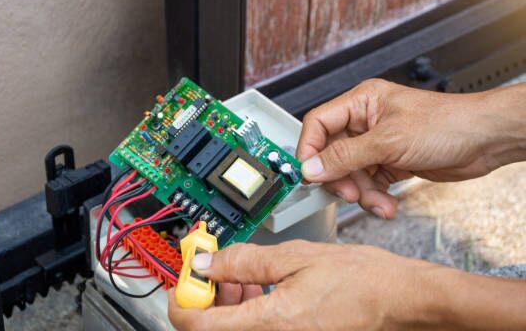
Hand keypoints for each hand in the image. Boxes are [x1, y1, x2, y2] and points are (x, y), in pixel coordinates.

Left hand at [168, 241, 525, 330]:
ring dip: (224, 301)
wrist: (397, 299)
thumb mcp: (295, 256)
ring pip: (231, 329)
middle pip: (211, 329)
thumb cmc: (360, 279)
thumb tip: (206, 261)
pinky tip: (256, 285)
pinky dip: (245, 309)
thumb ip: (243, 261)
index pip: (197, 324)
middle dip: (205, 296)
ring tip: (240, 272)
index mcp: (270, 322)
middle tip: (214, 266)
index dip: (182, 297)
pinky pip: (253, 330)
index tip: (187, 274)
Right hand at [297, 79, 525, 217]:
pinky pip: (370, 184)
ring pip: (351, 174)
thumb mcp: (388, 141)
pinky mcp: (390, 163)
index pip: (319, 124)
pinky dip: (376, 197)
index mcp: (361, 102)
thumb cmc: (448, 123)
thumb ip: (345, 156)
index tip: (308, 174)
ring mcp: (378, 144)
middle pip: (333, 154)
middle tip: (349, 193)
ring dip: (363, 193)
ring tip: (378, 202)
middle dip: (341, 178)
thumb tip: (312, 168)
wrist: (485, 141)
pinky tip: (387, 204)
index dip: (309, 150)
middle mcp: (366, 122)